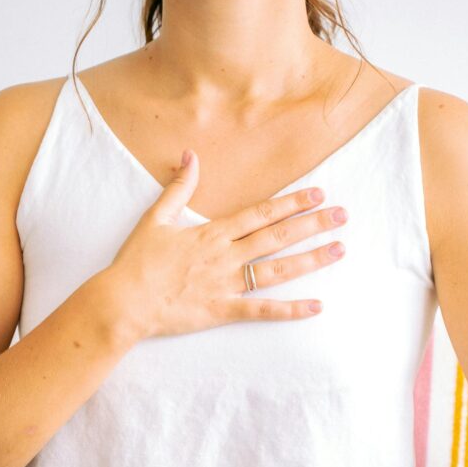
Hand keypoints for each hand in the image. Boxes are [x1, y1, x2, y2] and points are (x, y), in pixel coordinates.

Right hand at [99, 148, 347, 342]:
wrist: (123, 302)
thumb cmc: (136, 262)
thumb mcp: (155, 218)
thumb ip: (178, 187)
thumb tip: (189, 155)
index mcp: (212, 233)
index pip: (260, 213)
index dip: (291, 202)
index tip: (317, 194)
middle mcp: (225, 256)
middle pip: (277, 236)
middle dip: (312, 224)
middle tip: (343, 215)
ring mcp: (226, 285)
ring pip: (277, 269)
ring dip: (310, 259)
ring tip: (339, 249)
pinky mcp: (222, 311)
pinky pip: (263, 311)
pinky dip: (290, 310)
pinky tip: (317, 306)